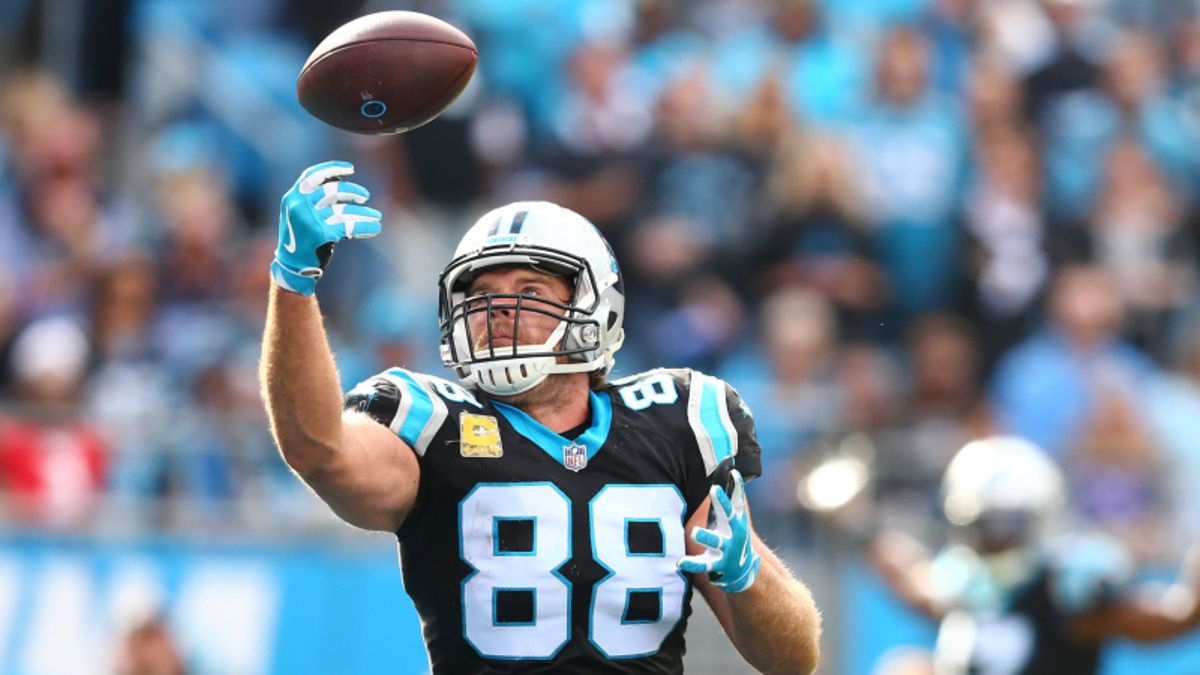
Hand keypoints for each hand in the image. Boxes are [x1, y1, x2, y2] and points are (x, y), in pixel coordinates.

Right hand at [270, 161, 382, 295]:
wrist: (291, 268)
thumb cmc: (300, 240)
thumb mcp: (300, 215)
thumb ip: (314, 200)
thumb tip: (340, 183)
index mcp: (292, 197)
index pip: (312, 175)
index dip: (332, 168)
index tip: (351, 169)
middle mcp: (299, 205)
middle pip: (332, 189)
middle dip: (352, 191)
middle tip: (364, 196)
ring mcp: (309, 219)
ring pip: (344, 210)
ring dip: (364, 213)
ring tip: (377, 216)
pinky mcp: (320, 233)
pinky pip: (348, 226)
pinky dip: (364, 226)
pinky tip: (375, 228)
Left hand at [679, 469, 760, 592]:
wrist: (746, 571)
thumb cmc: (735, 538)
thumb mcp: (737, 520)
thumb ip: (734, 500)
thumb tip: (732, 473)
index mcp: (737, 522)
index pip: (738, 501)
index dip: (737, 487)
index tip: (733, 472)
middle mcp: (734, 534)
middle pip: (729, 516)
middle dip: (723, 502)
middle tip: (714, 489)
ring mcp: (727, 550)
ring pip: (715, 541)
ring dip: (706, 536)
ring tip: (695, 531)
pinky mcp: (718, 565)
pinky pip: (702, 565)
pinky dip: (691, 564)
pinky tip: (680, 562)